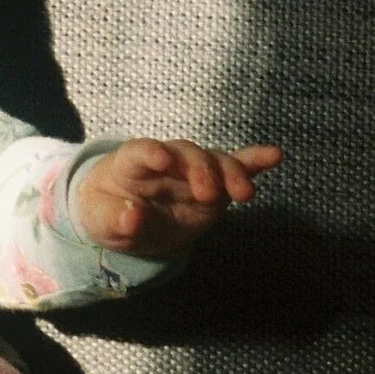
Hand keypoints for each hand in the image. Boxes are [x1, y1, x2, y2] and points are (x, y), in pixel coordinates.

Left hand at [73, 137, 281, 259]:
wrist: (126, 218)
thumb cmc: (108, 212)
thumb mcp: (100, 221)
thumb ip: (114, 218)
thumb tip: (131, 217)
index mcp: (130, 164)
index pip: (139, 152)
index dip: (150, 153)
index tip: (162, 159)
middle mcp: (166, 160)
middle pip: (185, 154)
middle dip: (199, 169)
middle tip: (208, 193)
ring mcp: (193, 171)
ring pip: (214, 161)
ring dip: (230, 172)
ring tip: (244, 193)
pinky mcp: (215, 185)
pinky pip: (235, 168)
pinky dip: (254, 162)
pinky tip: (275, 156)